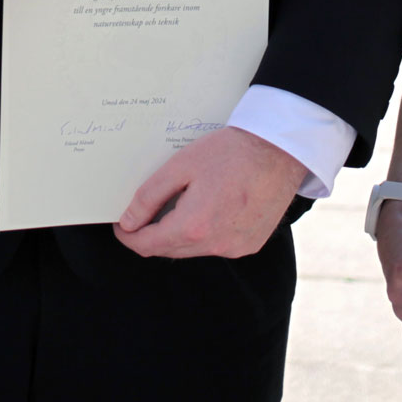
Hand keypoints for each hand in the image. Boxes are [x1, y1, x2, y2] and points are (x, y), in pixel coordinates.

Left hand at [114, 126, 306, 259]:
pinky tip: (208, 207)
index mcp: (195, 226)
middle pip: (169, 250)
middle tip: (145, 210)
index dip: (128, 236)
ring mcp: (235, 248)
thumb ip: (149, 196)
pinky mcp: (250, 244)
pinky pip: (216, 246)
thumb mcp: (181, 165)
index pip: (148, 245)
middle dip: (151, 234)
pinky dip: (204, 233)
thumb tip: (128, 222)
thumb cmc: (231, 152)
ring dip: (178, 234)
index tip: (121, 225)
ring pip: (193, 250)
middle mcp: (216, 245)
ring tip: (180, 202)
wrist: (280, 151)